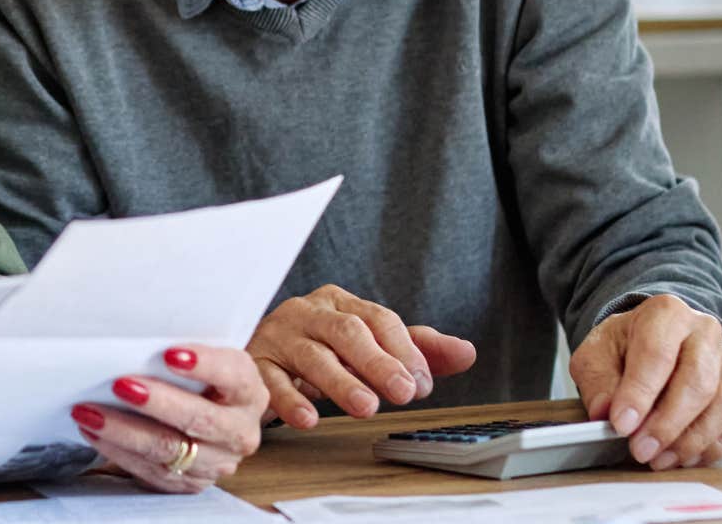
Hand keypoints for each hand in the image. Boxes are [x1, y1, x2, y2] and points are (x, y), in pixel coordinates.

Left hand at [71, 346, 266, 492]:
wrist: (211, 417)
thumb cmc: (199, 380)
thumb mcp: (203, 360)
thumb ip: (182, 353)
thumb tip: (135, 337)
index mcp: (248, 392)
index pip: (233, 377)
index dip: (205, 365)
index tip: (170, 354)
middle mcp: (240, 430)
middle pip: (199, 418)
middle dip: (156, 402)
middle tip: (120, 385)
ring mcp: (217, 461)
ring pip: (168, 448)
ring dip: (123, 430)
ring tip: (89, 412)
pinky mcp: (191, 482)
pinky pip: (151, 471)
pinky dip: (118, 450)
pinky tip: (94, 432)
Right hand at [248, 284, 476, 428]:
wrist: (258, 359)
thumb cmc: (321, 350)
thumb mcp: (368, 347)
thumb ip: (415, 350)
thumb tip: (467, 352)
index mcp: (338, 302)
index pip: (376, 318)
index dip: (403, 350)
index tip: (423, 384)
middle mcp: (306, 312)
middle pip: (345, 330)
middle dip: (377, 362)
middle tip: (404, 393)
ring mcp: (277, 336)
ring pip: (310, 355)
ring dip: (340, 381)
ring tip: (366, 407)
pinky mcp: (254, 364)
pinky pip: (270, 380)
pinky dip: (289, 399)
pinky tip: (309, 419)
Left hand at [569, 294, 721, 469]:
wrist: (652, 340)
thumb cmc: (623, 347)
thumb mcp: (596, 355)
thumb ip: (597, 382)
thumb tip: (605, 413)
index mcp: (665, 314)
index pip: (656, 354)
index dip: (639, 394)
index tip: (621, 425)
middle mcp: (704, 332)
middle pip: (697, 383)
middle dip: (667, 424)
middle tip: (641, 450)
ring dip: (691, 440)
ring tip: (659, 459)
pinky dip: (712, 446)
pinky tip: (683, 457)